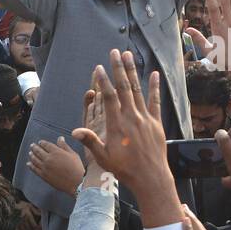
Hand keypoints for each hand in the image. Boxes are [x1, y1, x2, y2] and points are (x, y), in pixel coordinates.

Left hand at [27, 136, 83, 194]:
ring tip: (30, 153)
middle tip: (32, 145)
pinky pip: (34, 169)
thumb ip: (64, 146)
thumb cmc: (77, 168)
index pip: (46, 145)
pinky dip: (30, 166)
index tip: (40, 142)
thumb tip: (60, 138)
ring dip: (31, 155)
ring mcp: (45, 167)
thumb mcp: (73, 154)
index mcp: (56, 152)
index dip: (42, 143)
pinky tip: (29, 164)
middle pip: (38, 151)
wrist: (76, 183)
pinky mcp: (44, 176)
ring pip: (35, 159)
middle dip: (34, 147)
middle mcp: (48, 159)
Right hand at [71, 49, 171, 199]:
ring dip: (133, 72)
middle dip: (118, 68)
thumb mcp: (103, 157)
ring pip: (137, 90)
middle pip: (123, 87)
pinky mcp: (156, 123)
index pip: (109, 97)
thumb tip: (74, 132)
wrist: (150, 177)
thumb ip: (90, 141)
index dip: (103, 81)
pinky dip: (154, 87)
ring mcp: (145, 119)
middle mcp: (131, 117)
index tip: (98, 68)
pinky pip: (155, 101)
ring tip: (128, 56)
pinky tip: (154, 74)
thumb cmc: (124, 169)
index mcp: (117, 124)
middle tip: (114, 52)